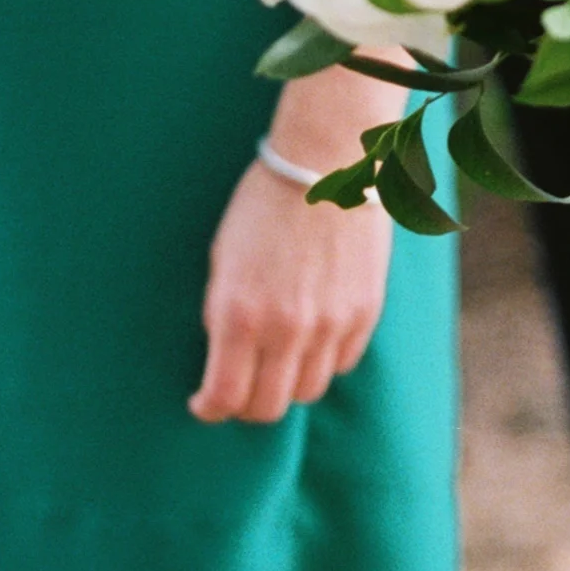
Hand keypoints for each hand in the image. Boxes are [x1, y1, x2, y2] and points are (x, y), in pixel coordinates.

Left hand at [190, 156, 392, 423]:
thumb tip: (223, 361)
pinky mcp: (364, 311)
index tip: (205, 402)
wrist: (326, 162)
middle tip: (240, 389)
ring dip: (287, 384)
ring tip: (278, 362)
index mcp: (239, 313)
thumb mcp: (223, 260)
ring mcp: (329, 322)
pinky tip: (311, 337)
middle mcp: (285, 328)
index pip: (224, 398)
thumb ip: (222, 315)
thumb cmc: (263, 205)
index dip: (210, 408)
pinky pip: (341, 362)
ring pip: (307, 391)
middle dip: (246, 405)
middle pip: (267, 407)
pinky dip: (323, 360)